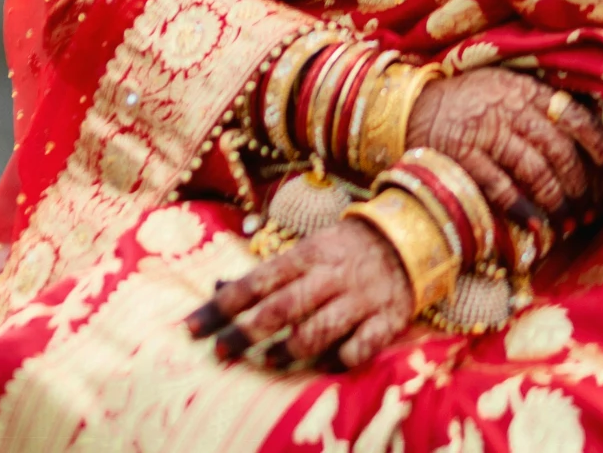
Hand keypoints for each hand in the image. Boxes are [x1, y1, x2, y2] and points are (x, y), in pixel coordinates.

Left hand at [186, 215, 410, 369]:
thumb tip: (218, 287)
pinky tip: (327, 365)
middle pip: (282, 306)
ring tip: (270, 361)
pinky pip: (359, 347)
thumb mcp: (308, 250)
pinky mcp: (385, 320)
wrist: (410, 236)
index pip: (258, 280)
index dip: (224, 305)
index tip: (193, 326)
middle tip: (220, 352)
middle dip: (246, 332)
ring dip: (289, 349)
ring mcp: (358, 299)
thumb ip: (269, 273)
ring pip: (318, 330)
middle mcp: (330, 276)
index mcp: (308, 255)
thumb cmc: (345, 249)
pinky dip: (341, 359)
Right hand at [406, 67, 602, 229]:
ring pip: (535, 170)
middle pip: (559, 150)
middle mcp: (510, 109)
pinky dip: (523, 209)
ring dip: (557, 201)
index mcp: (527, 90)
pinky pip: (501, 186)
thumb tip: (586, 143)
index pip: (577, 119)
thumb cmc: (471, 101)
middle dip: (581, 185)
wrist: (414, 104)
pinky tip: (537, 226)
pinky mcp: (464, 156)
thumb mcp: (508, 89)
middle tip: (592, 210)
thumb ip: (540, 108)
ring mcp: (486, 133)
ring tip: (569, 222)